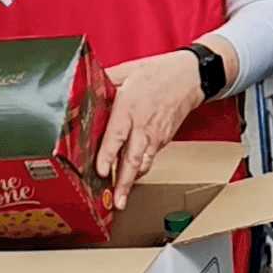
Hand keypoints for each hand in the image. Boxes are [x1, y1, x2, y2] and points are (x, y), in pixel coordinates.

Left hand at [97, 51, 204, 209]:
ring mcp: (156, 134)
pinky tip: (131, 176)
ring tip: (122, 198)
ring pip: (144, 162)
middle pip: (133, 158)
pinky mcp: (164, 138)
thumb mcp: (127, 70)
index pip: (117, 135)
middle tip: (117, 202)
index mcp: (131, 107)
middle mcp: (143, 125)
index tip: (100, 171)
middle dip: (124, 182)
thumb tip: (80, 88)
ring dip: (132, 181)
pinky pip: (150, 157)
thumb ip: (104, 81)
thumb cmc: (161, 72)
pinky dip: (140, 168)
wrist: (192, 76)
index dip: (108, 155)